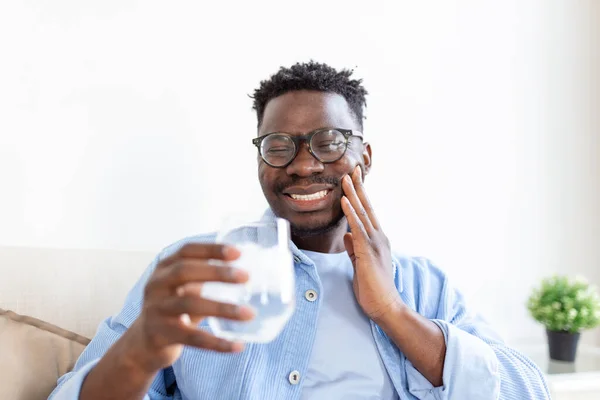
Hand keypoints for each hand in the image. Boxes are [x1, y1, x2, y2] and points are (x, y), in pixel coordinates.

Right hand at [126, 243, 254, 373]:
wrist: (143, 342)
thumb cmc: (173, 308)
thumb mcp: (184, 287)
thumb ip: (205, 277)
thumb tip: (246, 272)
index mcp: (164, 268)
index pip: (187, 251)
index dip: (211, 249)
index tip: (237, 253)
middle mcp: (156, 285)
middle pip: (184, 272)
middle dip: (216, 272)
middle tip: (246, 277)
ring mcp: (155, 309)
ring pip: (189, 304)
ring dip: (223, 308)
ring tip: (249, 313)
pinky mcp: (160, 334)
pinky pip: (191, 338)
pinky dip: (216, 343)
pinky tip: (237, 346)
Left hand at [341, 166, 401, 322]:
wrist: (387, 307)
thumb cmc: (373, 289)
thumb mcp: (360, 265)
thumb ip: (354, 249)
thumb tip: (347, 236)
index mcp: (377, 240)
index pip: (367, 213)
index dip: (360, 196)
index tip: (354, 180)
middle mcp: (378, 238)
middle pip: (367, 207)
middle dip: (359, 187)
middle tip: (352, 169)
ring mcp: (375, 244)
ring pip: (362, 213)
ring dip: (353, 194)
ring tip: (346, 178)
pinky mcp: (368, 252)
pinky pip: (358, 229)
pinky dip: (351, 213)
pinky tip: (345, 201)